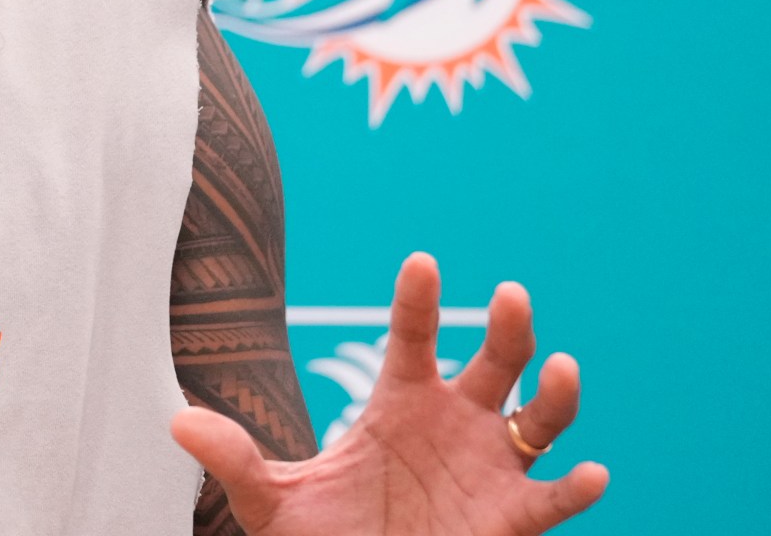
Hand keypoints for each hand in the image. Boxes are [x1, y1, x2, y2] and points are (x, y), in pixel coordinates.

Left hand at [173, 253, 606, 535]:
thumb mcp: (271, 500)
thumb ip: (234, 460)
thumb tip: (176, 424)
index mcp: (400, 403)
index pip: (412, 336)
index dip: (417, 300)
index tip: (421, 260)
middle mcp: (454, 423)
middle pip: (495, 362)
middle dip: (508, 327)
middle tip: (508, 293)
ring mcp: (489, 467)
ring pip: (540, 419)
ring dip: (557, 394)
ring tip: (561, 368)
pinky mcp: (511, 518)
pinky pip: (554, 498)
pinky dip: (578, 488)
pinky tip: (594, 475)